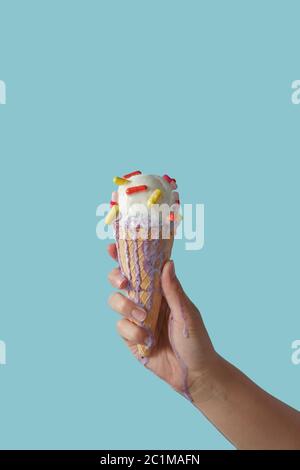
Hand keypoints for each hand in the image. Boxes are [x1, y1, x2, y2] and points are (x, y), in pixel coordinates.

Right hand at [107, 243, 218, 401]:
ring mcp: (137, 319)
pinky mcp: (131, 338)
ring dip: (125, 306)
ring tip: (143, 318)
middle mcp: (146, 301)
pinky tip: (146, 339)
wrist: (194, 374)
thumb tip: (168, 262)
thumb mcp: (187, 313)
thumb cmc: (196, 340)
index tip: (113, 247)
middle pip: (120, 281)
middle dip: (116, 277)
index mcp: (160, 291)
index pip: (141, 269)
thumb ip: (174, 290)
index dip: (125, 257)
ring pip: (116, 301)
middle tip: (124, 282)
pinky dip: (131, 331)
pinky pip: (120, 327)